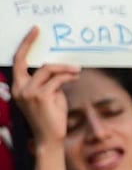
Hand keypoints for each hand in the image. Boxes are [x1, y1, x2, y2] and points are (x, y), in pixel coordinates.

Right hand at [10, 27, 79, 146]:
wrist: (50, 139)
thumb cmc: (51, 117)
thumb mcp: (50, 95)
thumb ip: (50, 81)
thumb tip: (62, 68)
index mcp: (19, 87)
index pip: (17, 61)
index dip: (25, 44)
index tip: (35, 30)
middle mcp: (19, 88)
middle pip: (26, 60)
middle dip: (31, 43)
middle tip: (42, 32)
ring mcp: (28, 92)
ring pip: (47, 69)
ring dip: (65, 68)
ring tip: (77, 70)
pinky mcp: (41, 97)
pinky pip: (57, 80)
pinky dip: (68, 77)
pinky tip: (75, 77)